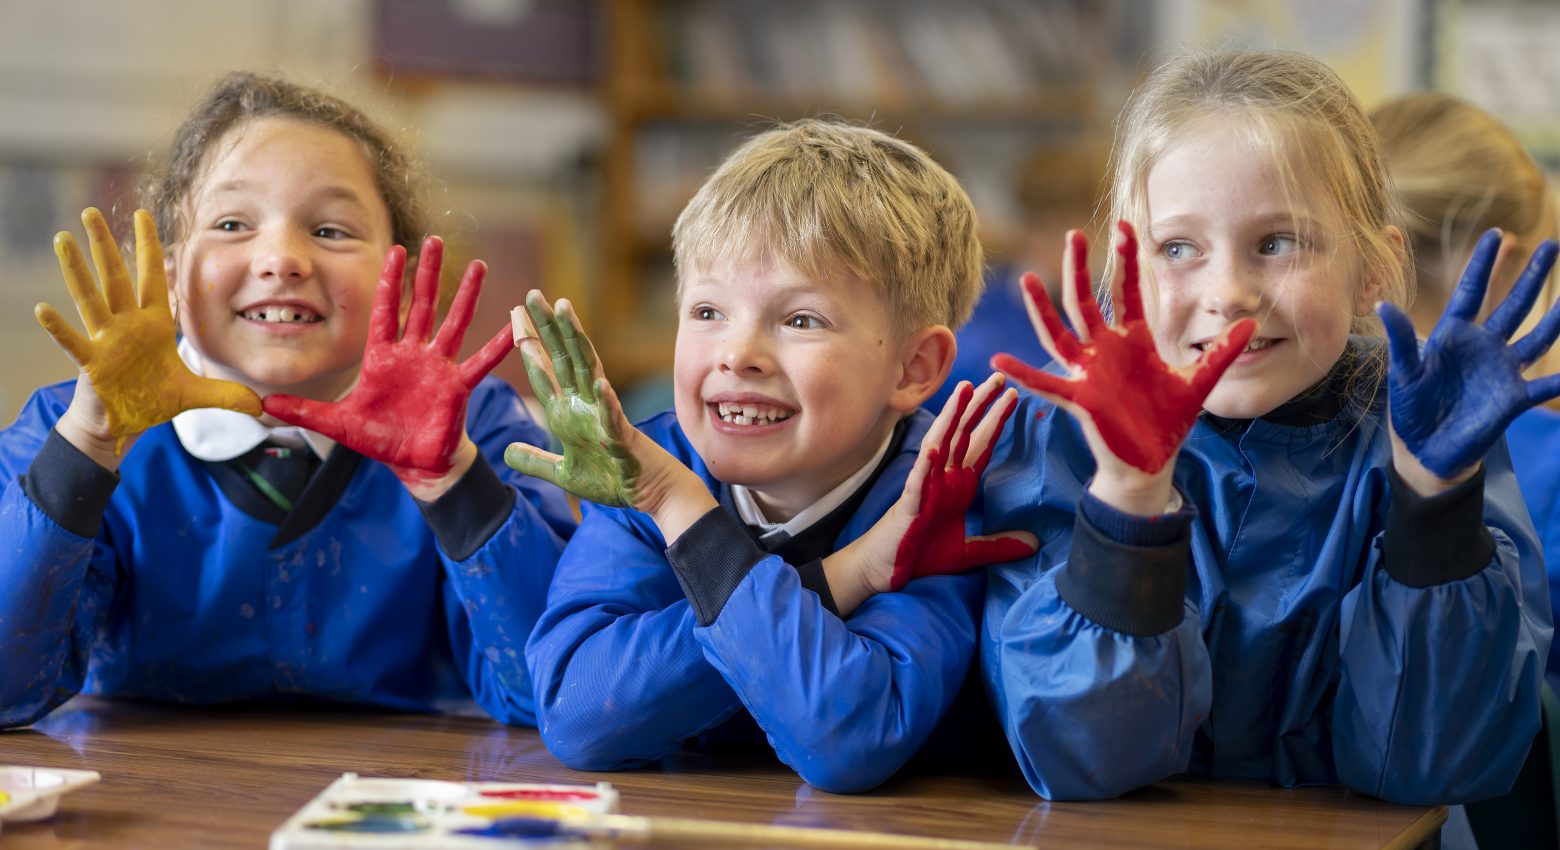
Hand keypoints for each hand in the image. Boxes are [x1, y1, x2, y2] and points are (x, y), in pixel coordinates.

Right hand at [38, 207, 260, 461]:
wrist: (123, 426)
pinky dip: (58, 327)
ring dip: (77, 270)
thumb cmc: (151, 401)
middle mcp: (127, 326)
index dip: (150, 248)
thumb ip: (226, 394)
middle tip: (92, 211)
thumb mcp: (194, 395)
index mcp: (152, 325)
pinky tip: (43, 309)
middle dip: (105, 245)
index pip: (153, 278)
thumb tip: (261, 404)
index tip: (143, 215)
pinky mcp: (90, 362)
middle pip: (116, 278)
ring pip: (90, 299)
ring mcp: (105, 341)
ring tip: (63, 238)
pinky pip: (72, 341)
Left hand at [264, 237, 512, 499]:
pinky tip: (515, 326)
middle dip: (428, 273)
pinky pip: (481, 361)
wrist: (413, 463)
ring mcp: (439, 367)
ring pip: (454, 323)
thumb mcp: (336, 422)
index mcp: (383, 356)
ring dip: (467, 295)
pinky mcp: (458, 386)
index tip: (394, 249)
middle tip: (435, 240)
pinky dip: (499, 345)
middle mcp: (414, 354)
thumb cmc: (379, 438)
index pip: (385, 309)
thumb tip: (260, 404)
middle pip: (423, 305)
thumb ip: (302, 410)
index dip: (389, 280)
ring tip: (479, 267)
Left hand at [505, 290, 713, 539]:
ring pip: (588, 371)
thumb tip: (506, 453)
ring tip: (565, 311)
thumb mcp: (563, 473)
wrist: (650, 494)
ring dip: (577, 341)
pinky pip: (614, 417)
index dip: (529, 344)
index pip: (545, 371)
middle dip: (547, 327)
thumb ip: (536, 461)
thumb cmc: (612, 479)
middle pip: (563, 358)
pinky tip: (600, 384)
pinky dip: (607, 402)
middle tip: (532, 295)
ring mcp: (604, 417)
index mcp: (568, 413)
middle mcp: (585, 405)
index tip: (514, 315)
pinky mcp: (622, 438)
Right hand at [825, 374, 1037, 615]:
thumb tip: (1034, 544)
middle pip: (964, 433)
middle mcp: (942, 477)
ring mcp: (925, 486)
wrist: (886, 571)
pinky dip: (926, 462)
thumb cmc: (920, 554)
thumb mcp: (969, 552)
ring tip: (966, 389)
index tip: (1013, 396)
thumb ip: (1000, 546)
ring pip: (940, 443)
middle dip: (980, 404)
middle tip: (999, 378)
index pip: (980, 445)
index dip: (996, 420)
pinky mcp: (910, 504)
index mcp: (957, 484)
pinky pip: (918, 479)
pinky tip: (935, 446)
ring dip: (953, 417)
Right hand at [992, 223, 1253, 510]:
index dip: (1127, 261)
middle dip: (1080, 269)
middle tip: (1073, 235)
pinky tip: (999, 360)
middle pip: (1086, 301)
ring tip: (1026, 279)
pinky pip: (1046, 384)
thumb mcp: (1199, 382)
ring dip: (1042, 309)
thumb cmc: (1168, 421)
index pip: (1127, 292)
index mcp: (1133, 341)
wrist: (1152, 462)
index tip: (1126, 227)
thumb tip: (1252, 324)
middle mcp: (1105, 351)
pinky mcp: (1079, 398)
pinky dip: (1023, 373)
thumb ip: (1222, 353)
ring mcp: (1088, 373)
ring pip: (1060, 333)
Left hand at [1381, 230, 1559, 485]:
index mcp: (1453, 335)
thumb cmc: (1410, 408)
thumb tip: (1383, 305)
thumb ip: (1402, 341)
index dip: (1482, 265)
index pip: (1471, 292)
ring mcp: (1501, 370)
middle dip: (1531, 276)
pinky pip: (1545, 385)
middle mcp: (1483, 347)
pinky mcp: (1513, 398)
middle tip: (1551, 245)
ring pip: (1537, 337)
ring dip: (1557, 317)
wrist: (1424, 450)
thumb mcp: (1403, 373)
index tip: (1495, 234)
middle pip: (1513, 304)